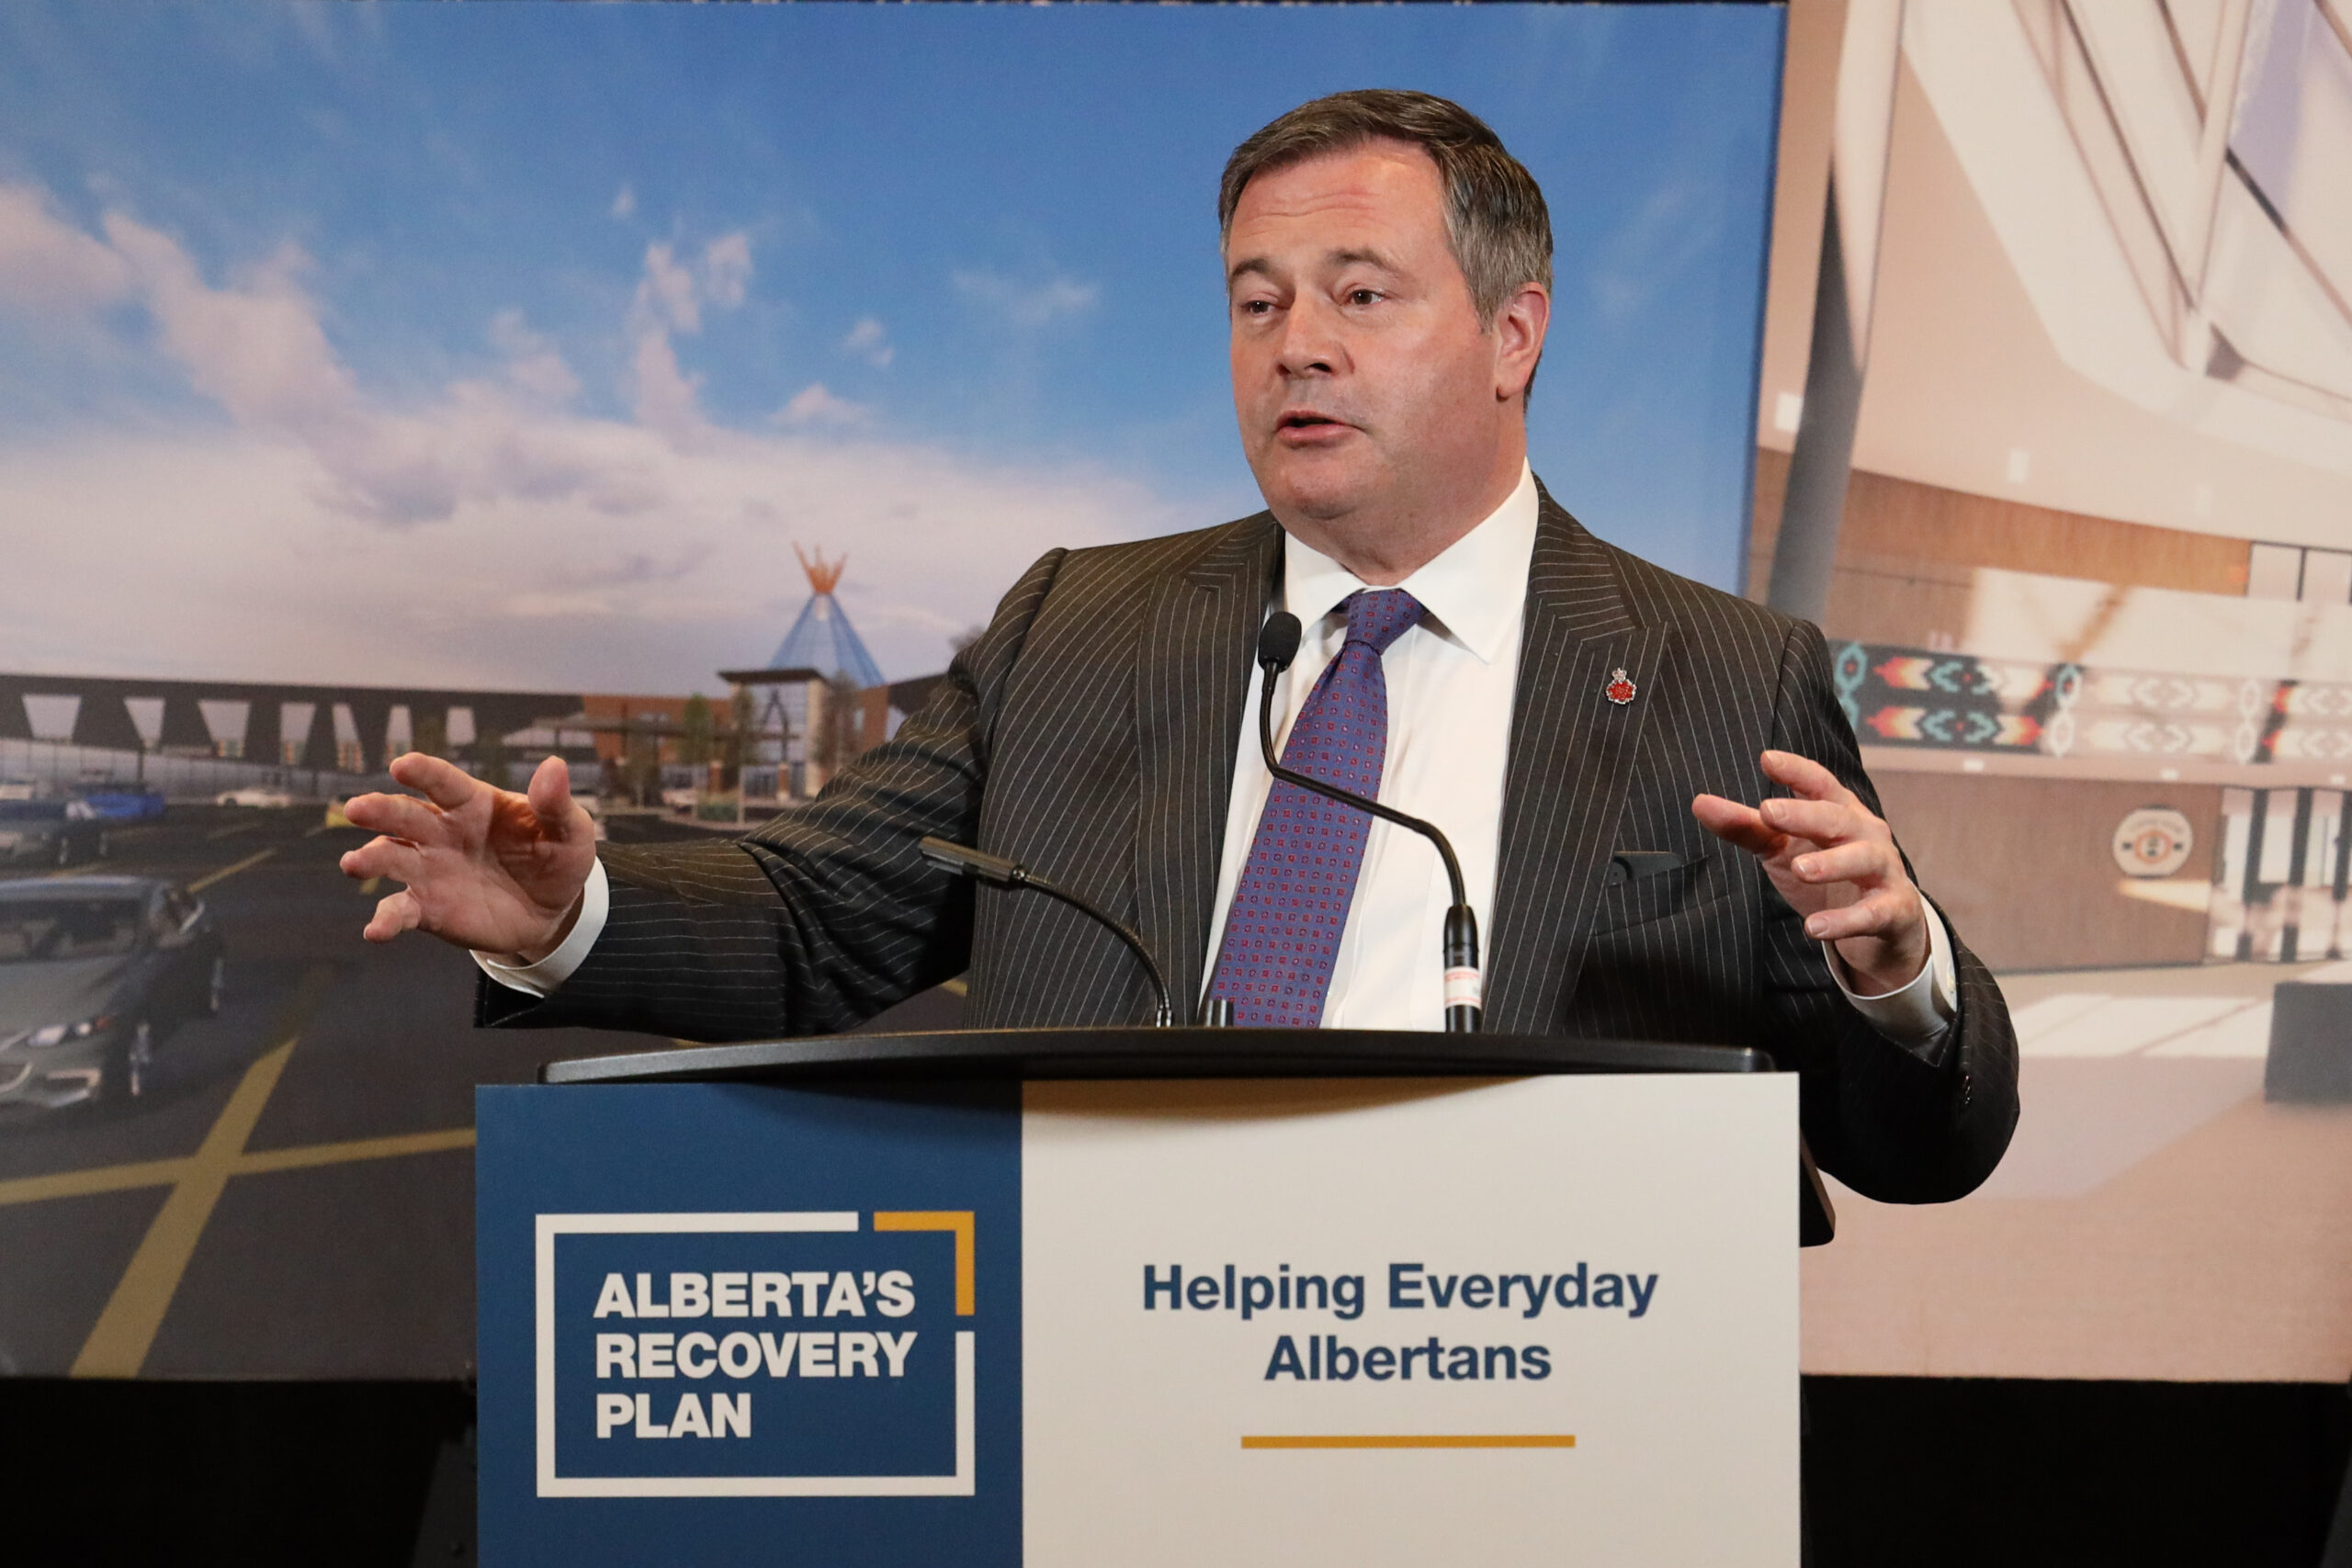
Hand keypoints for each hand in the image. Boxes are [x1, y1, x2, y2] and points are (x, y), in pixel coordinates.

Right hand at [338, 753, 596, 960]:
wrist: (551, 910)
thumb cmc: (556, 857)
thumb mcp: (569, 830)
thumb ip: (556, 803)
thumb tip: (555, 765)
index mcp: (472, 803)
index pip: (444, 783)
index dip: (423, 772)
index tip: (402, 765)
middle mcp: (441, 831)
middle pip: (404, 815)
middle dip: (379, 811)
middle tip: (356, 810)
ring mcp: (429, 869)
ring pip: (391, 858)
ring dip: (370, 859)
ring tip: (354, 864)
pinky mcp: (427, 907)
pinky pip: (400, 910)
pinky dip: (385, 919)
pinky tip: (375, 932)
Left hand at [1691, 749, 1927, 995]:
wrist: (1882, 925)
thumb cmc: (1826, 873)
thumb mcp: (1783, 849)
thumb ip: (1747, 827)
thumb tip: (1699, 802)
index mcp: (1840, 811)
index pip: (1820, 784)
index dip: (1796, 771)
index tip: (1766, 759)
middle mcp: (1866, 833)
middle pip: (1838, 817)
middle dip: (1805, 814)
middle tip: (1769, 811)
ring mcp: (1884, 870)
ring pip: (1863, 859)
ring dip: (1832, 863)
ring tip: (1800, 870)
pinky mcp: (1894, 909)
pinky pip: (1873, 913)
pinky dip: (1846, 921)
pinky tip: (1815, 928)